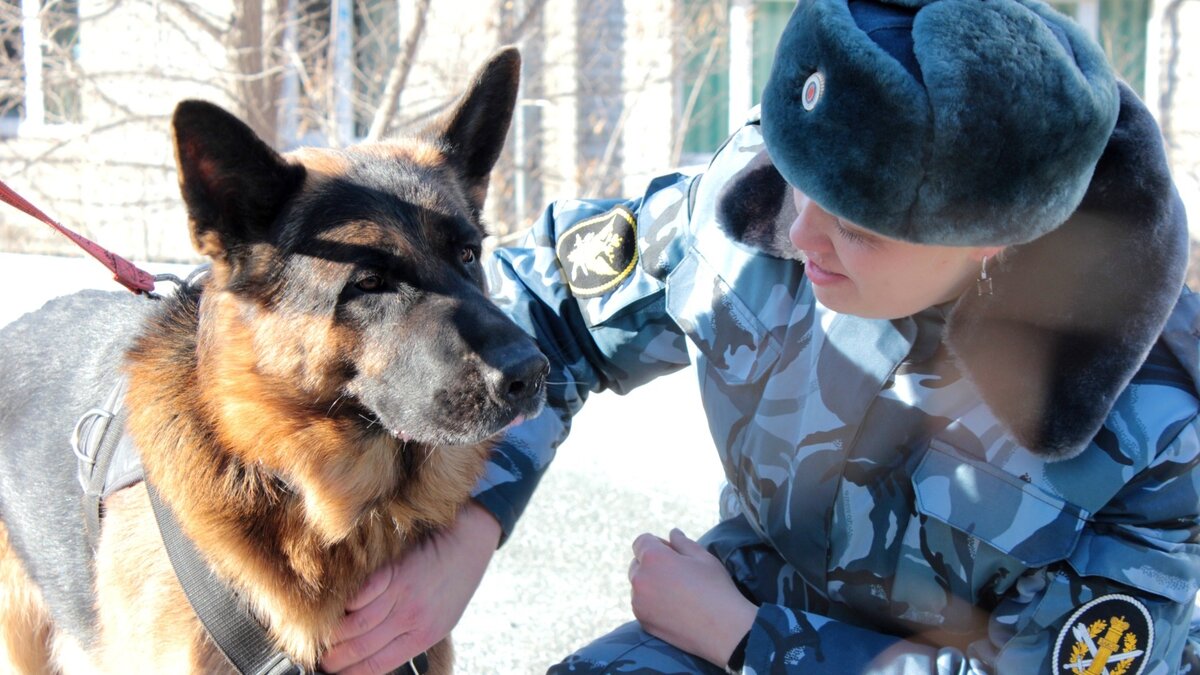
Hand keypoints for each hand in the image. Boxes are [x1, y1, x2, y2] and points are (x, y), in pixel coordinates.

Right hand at [319, 501, 501, 674]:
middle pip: (360, 647)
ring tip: (319, 632)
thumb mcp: (440, 619)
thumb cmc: (453, 582)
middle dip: (333, 657)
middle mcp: (411, 620)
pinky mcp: (396, 571)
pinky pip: (362, 594)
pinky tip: (337, 603)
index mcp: (422, 637)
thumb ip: (410, 635)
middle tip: (318, 657)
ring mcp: (403, 596)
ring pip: (356, 623)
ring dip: (332, 630)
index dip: (348, 673)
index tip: (331, 673)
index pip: (376, 667)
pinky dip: (346, 600)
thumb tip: (376, 653)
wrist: (471, 542)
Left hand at [628, 528, 757, 668]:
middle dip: (651, 563)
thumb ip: (683, 542)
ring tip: (677, 592)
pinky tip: (674, 607)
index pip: (641, 541)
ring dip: (650, 583)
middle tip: (677, 573)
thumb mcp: (703, 558)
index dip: (656, 544)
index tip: (673, 553)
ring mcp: (638, 602)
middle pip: (637, 563)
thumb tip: (672, 533)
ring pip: (638, 585)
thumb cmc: (716, 588)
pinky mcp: (642, 620)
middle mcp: (640, 578)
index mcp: (653, 558)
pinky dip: (651, 602)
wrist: (724, 630)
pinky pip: (641, 604)